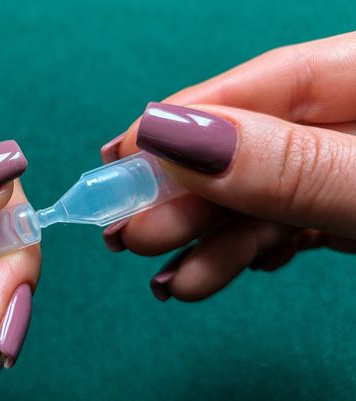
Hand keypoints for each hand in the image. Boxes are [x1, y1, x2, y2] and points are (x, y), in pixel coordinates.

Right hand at [100, 31, 355, 300]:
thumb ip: (288, 163)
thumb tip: (171, 136)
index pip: (268, 80)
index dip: (189, 119)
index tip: (122, 157)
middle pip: (253, 142)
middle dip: (187, 194)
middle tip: (129, 233)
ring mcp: (348, 168)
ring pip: (261, 194)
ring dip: (208, 240)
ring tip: (171, 280)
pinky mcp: (344, 210)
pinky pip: (283, 225)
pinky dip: (243, 253)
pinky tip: (210, 273)